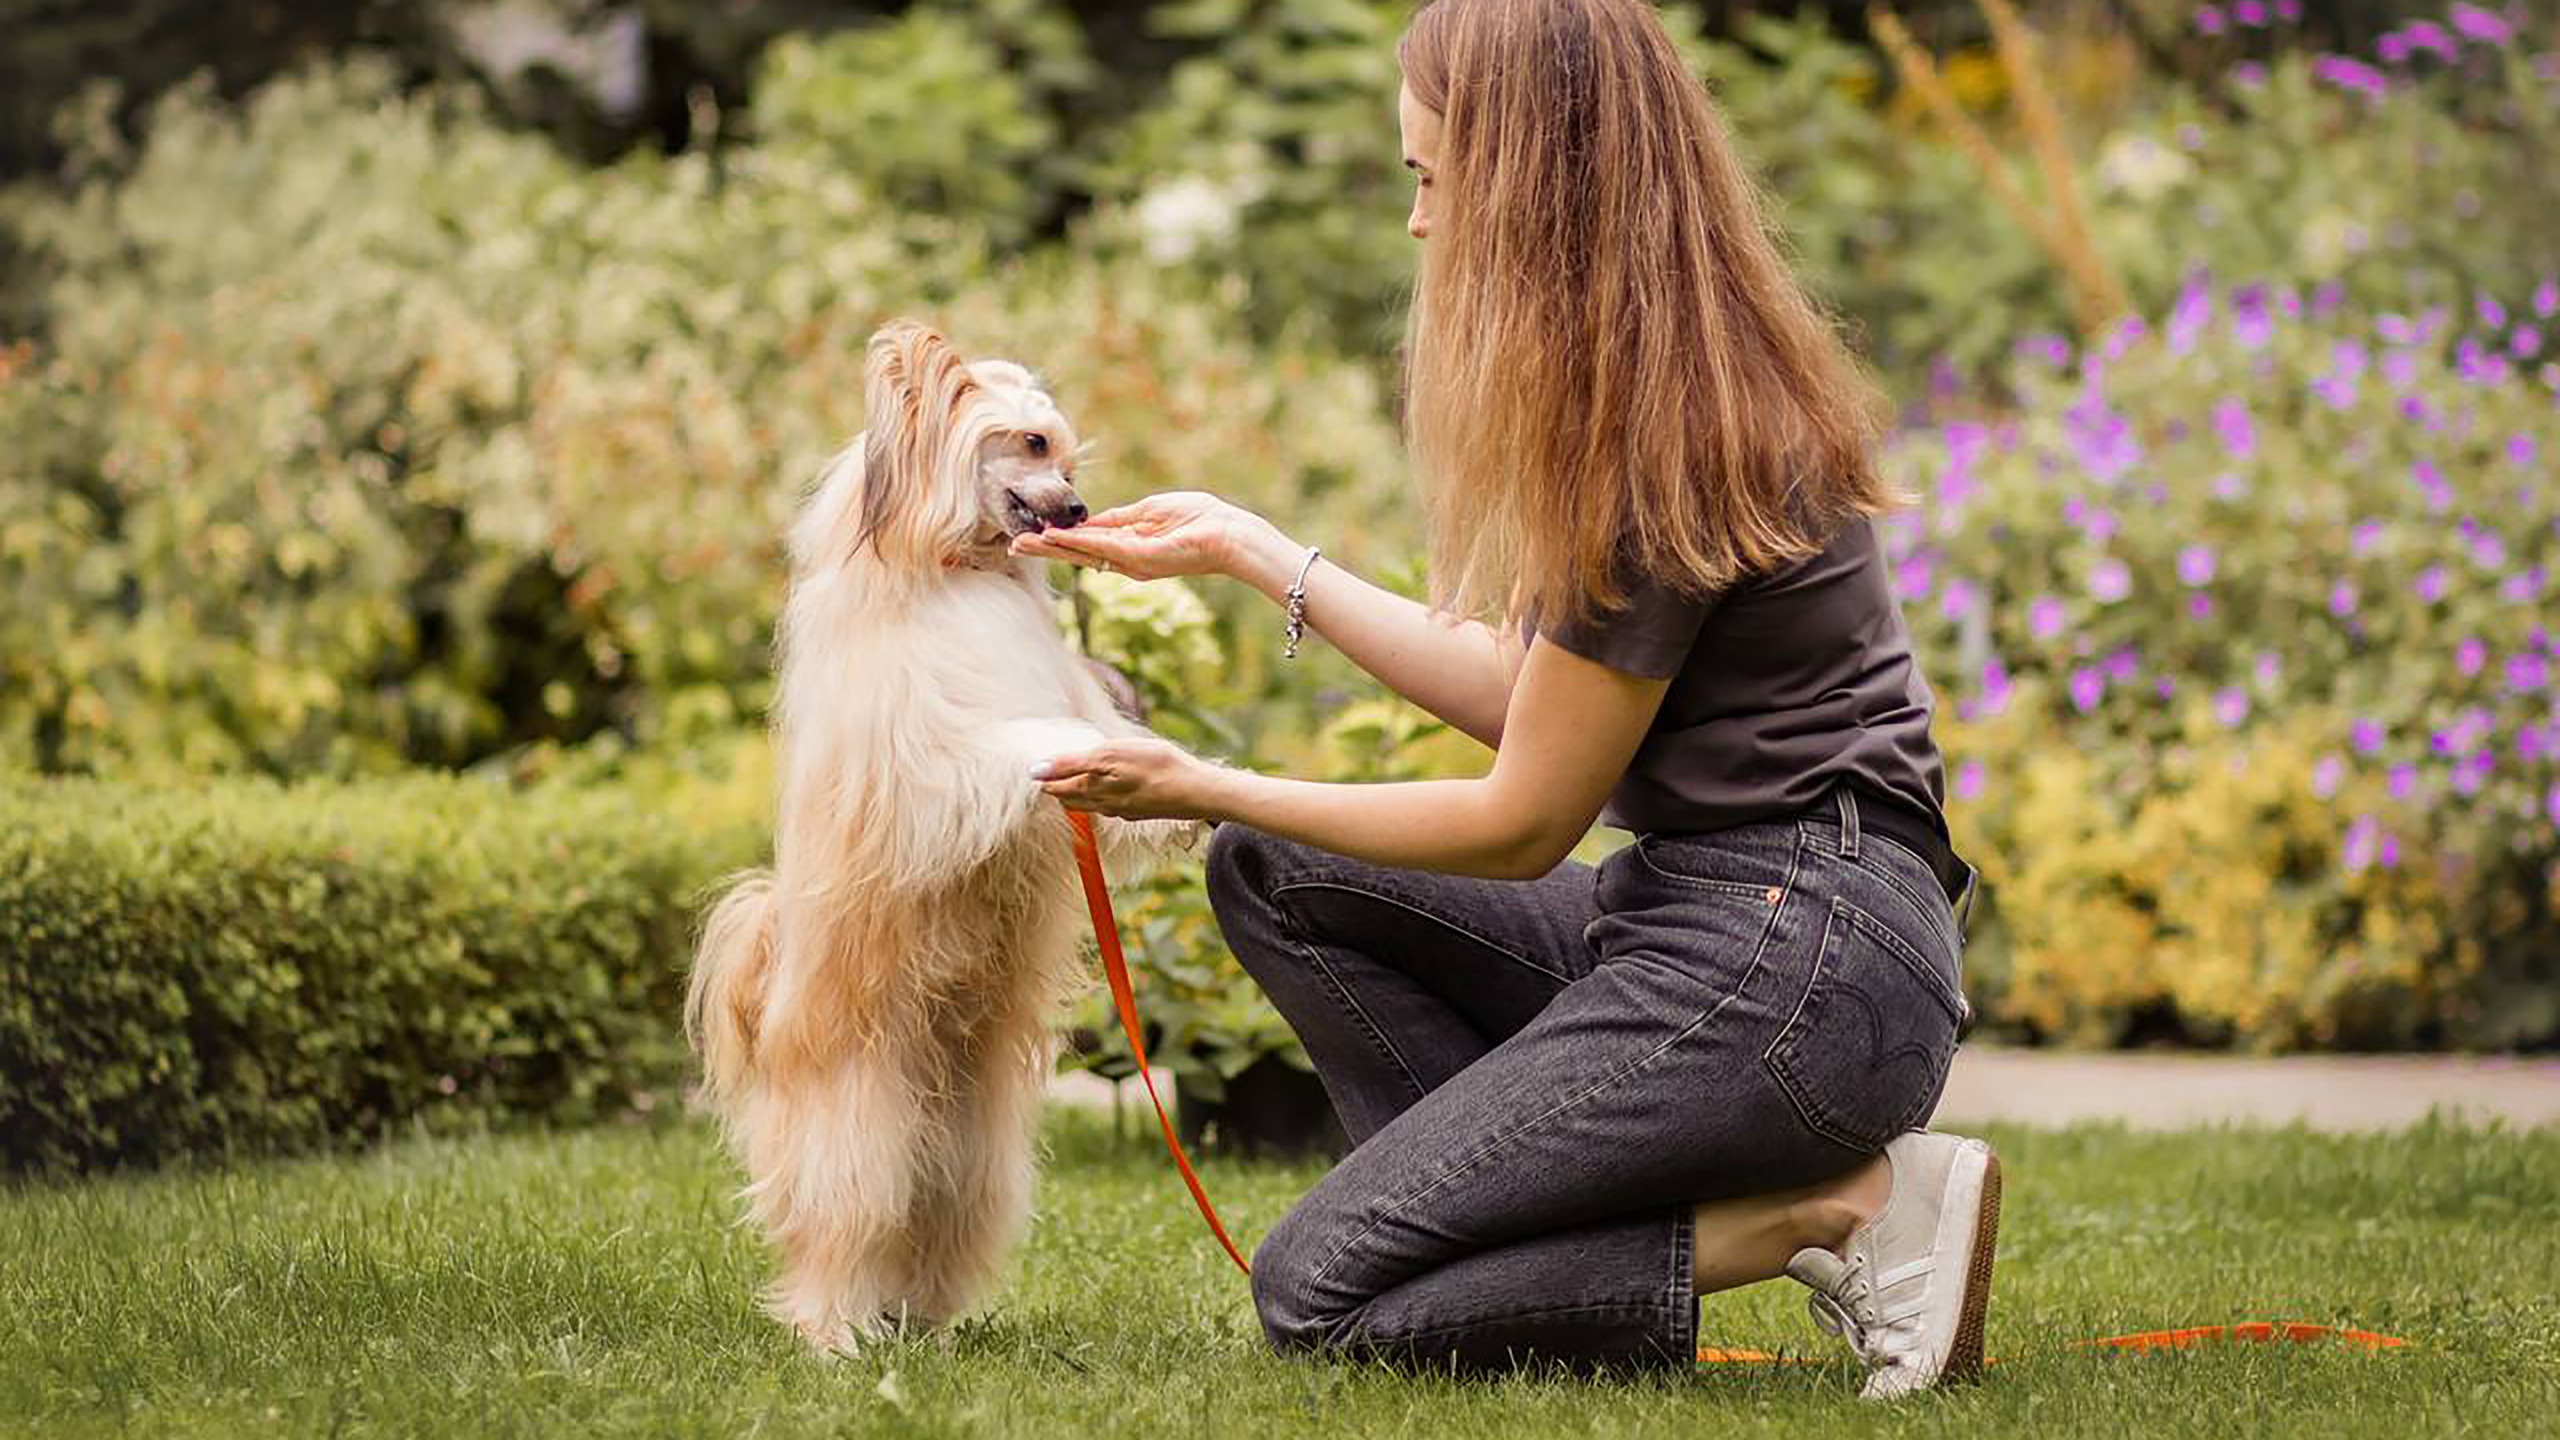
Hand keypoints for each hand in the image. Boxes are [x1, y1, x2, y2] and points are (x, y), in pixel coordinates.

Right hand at [1007, 491, 1290, 589]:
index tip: (1036, 534)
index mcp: (1130, 546)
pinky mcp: (1140, 558)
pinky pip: (1102, 547)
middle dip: (1046, 548)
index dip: (1061, 539)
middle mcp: (1127, 559)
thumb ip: (1123, 518)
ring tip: (1023, 544)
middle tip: (1015, 546)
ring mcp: (1132, 561)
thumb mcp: (1154, 511)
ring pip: (1084, 553)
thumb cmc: (1201, 519)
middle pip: (1078, 552)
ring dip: (1052, 547)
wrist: (1229, 535)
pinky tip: (1054, 537)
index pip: (1088, 542)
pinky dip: (1077, 542)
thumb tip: (1094, 523)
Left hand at [1031, 737, 1221, 820]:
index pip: (1057, 787)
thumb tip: (1036, 771)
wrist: (1197, 791)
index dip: (1045, 777)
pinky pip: (1113, 806)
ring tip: (1073, 780)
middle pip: (1072, 799)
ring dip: (1079, 794)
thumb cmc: (1156, 766)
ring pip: (1092, 804)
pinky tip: (1110, 789)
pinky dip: (1103, 796)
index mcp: (1093, 789)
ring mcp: (1124, 809)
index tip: (1036, 768)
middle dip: (1058, 788)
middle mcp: (1105, 804)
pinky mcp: (1141, 810)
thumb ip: (1070, 764)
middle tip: (1049, 775)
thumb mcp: (1108, 755)